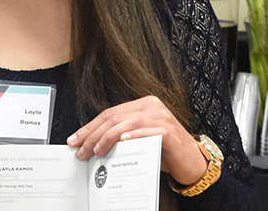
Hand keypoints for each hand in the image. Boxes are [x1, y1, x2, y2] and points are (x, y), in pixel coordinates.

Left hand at [66, 95, 207, 185]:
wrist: (192, 163)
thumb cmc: (164, 152)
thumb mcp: (139, 140)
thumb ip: (121, 136)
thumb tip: (91, 145)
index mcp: (143, 105)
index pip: (110, 113)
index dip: (90, 127)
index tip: (75, 140)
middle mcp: (152, 106)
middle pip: (114, 117)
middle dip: (93, 134)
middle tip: (81, 150)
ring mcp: (162, 117)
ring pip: (127, 122)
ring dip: (107, 138)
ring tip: (95, 151)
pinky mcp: (169, 131)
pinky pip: (147, 131)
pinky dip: (133, 136)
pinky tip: (121, 142)